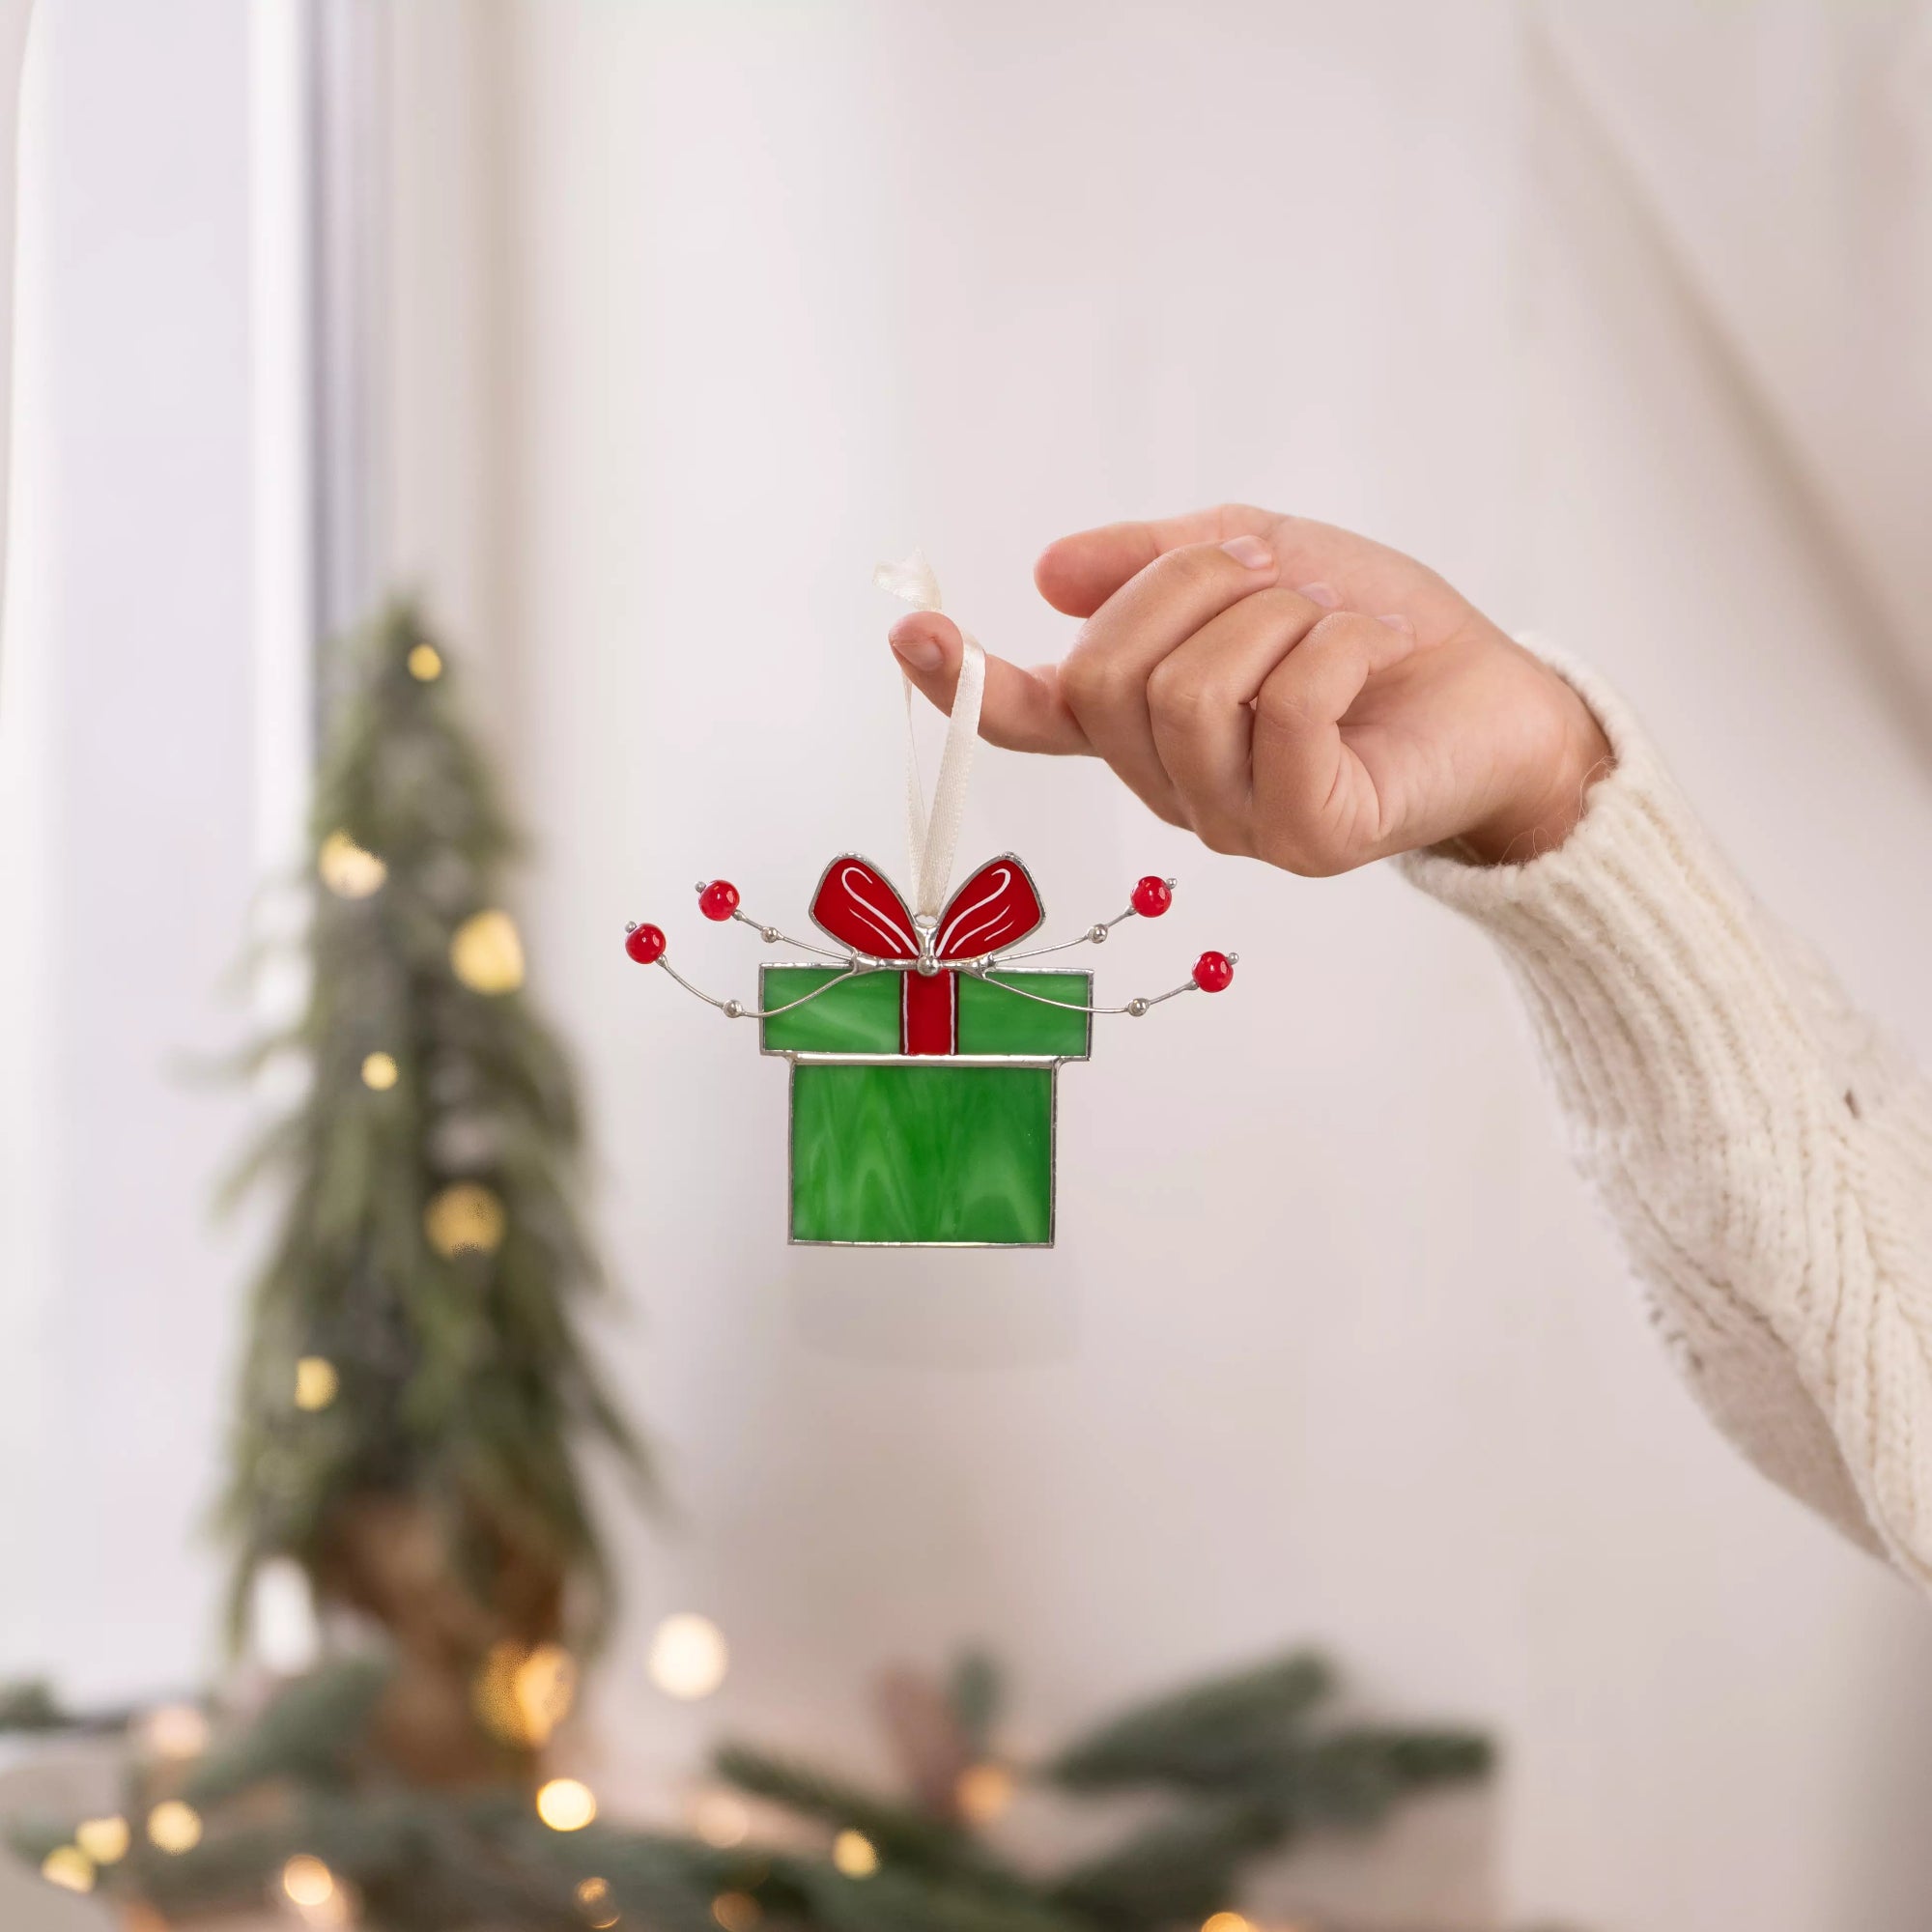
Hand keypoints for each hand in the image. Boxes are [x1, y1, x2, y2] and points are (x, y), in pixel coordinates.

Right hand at [887, 506, 1611, 872]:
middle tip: (1276, 579)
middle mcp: (1176, 790)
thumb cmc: (1381, 634)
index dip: (965, 678)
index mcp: (1150, 730)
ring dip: (1273, 613)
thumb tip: (1048, 573)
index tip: (910, 627)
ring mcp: (1237, 825)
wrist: (1505, 698)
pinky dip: (1331, 643)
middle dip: (1192, 587)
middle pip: (1107, 673)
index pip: (1037, 716)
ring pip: (1187, 691)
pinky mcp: (1308, 836)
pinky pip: (1280, 710)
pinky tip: (1369, 646)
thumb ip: (1159, 560)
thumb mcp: (1264, 562)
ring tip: (1336, 620)